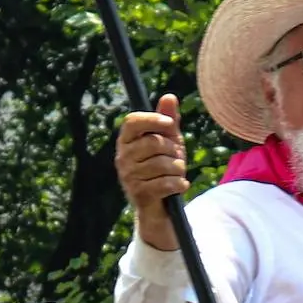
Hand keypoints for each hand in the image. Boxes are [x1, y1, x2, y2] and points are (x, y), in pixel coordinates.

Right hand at [116, 93, 187, 249]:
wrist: (160, 206)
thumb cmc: (163, 167)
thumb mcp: (168, 142)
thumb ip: (168, 120)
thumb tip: (169, 96)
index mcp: (127, 140)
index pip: (133, 121)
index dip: (153, 119)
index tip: (170, 124)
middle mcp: (122, 157)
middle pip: (154, 143)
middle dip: (174, 150)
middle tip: (177, 158)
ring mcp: (128, 176)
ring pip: (164, 164)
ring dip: (179, 169)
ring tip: (177, 173)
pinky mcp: (139, 194)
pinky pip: (166, 183)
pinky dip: (179, 184)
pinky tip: (179, 186)